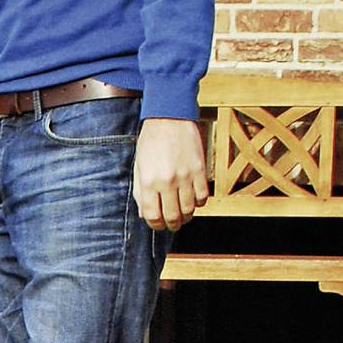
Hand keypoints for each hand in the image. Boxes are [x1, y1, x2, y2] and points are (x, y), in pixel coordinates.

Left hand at [133, 117, 209, 233]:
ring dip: (186, 216)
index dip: (156, 225)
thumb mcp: (139, 166)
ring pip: (189, 210)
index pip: (153, 215)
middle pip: (173, 216)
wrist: (169, 117)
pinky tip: (194, 199)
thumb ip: (140, 192)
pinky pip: (203, 196)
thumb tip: (145, 214)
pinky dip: (199, 203)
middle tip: (172, 223)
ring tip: (183, 214)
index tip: (158, 224)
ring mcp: (185, 176)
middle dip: (172, 225)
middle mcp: (167, 181)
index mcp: (148, 181)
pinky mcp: (199, 170)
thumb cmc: (151, 140)